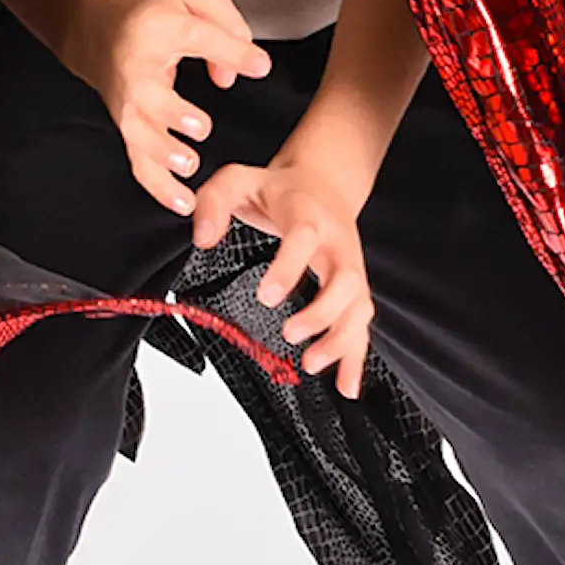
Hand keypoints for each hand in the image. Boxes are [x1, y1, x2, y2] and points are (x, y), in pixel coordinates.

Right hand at [66, 0, 273, 218]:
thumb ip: (230, 29)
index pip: (195, 36)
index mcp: (158, 29)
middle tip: (200, 127)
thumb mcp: (195, 1)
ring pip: (137, 136)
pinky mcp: (127, 128)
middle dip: (171, 113)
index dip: (228, 51)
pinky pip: (138, 162)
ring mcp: (128, 103)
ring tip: (190, 165)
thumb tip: (248, 69)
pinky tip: (183, 203)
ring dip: (161, 154)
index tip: (257, 65)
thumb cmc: (155, 18)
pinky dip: (157, 186)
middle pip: (149, 95)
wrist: (99, 30)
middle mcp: (137, 70)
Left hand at [188, 148, 375, 399]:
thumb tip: (203, 239)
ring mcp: (349, 267)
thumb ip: (214, 202)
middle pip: (346, 279)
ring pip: (359, 306)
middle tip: (290, 334)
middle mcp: (335, 243)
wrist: (323, 182)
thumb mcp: (238, 179)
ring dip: (341, 339)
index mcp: (307, 214)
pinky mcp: (353, 288)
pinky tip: (346, 385)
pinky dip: (357, 357)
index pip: (304, 238)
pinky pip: (361, 324)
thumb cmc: (278, 189)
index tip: (267, 297)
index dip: (289, 267)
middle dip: (323, 312)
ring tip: (311, 364)